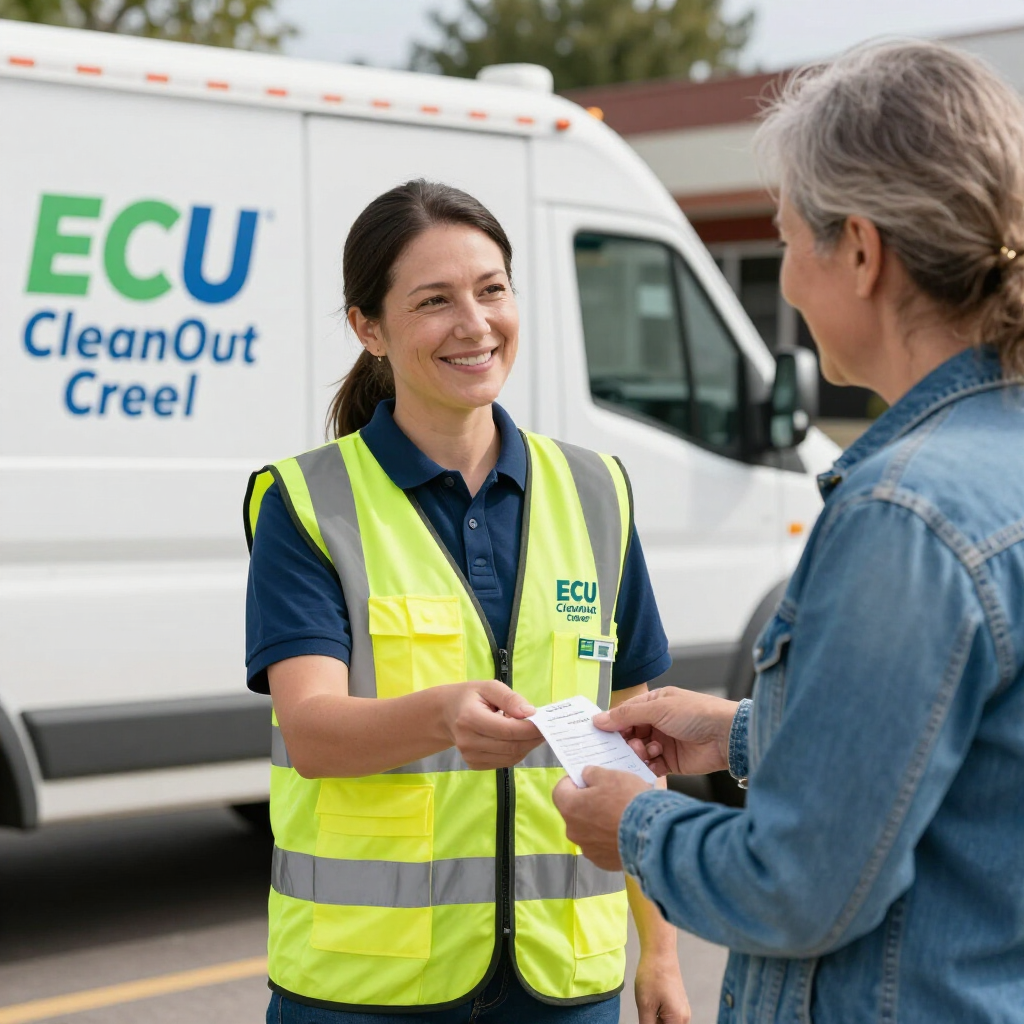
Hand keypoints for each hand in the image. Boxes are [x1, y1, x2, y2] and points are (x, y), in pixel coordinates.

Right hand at [442, 680, 541, 769]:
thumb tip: (530, 713)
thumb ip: (510, 698)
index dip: (531, 729)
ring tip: (533, 732)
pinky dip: (517, 752)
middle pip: (512, 747)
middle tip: (546, 728)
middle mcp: (468, 741)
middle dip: (534, 738)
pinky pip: (505, 762)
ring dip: (527, 746)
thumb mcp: (489, 687)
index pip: (509, 730)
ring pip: (511, 757)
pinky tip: (517, 739)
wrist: (447, 714)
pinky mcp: (474, 764)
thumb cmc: (470, 697)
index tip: (547, 722)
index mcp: (470, 719)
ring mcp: (470, 756)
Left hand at [552, 766, 650, 869]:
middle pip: (574, 812)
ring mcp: (588, 849)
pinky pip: (601, 846)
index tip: (587, 779)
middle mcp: (573, 831)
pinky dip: (609, 839)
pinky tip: (625, 833)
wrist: (653, 834)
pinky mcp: (603, 862)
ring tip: (620, 816)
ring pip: (588, 830)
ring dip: (598, 823)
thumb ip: (592, 773)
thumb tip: (586, 776)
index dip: (572, 782)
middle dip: (587, 803)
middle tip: (608, 797)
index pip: (560, 791)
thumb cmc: (627, 800)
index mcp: (570, 808)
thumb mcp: (610, 775)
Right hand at [593, 687, 738, 776]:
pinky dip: (646, 766)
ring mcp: (663, 743)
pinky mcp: (671, 762)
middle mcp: (657, 723)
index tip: (598, 733)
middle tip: (625, 745)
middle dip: (624, 741)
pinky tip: (651, 763)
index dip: (612, 723)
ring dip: (637, 753)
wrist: (727, 736)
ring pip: (637, 751)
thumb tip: (599, 719)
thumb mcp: (658, 708)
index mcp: (654, 704)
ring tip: (645, 751)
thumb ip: (627, 715)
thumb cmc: (697, 714)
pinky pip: (650, 766)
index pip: (625, 713)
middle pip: (629, 734)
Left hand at [635, 951, 690, 1023]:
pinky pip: (668, 1018)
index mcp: (678, 1020)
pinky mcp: (678, 1004)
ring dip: (655, 1022)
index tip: (646, 1020)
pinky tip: (649, 1006)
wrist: (660, 952)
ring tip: (647, 1008)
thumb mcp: (645, 1006)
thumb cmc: (652, 976)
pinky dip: (658, 1018)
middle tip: (645, 1014)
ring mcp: (682, 1010)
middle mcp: (684, 1018)